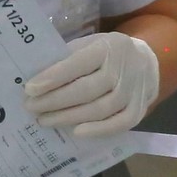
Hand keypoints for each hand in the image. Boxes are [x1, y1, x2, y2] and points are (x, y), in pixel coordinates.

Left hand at [23, 32, 159, 137]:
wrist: (146, 62)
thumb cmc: (106, 54)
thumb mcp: (89, 45)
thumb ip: (66, 58)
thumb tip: (36, 81)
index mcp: (107, 47)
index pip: (78, 63)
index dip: (53, 77)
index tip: (29, 89)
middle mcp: (123, 69)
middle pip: (86, 90)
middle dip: (55, 101)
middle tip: (31, 107)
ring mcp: (134, 91)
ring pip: (100, 109)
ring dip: (68, 117)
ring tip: (44, 120)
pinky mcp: (139, 110)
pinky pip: (119, 124)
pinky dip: (98, 131)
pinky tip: (75, 132)